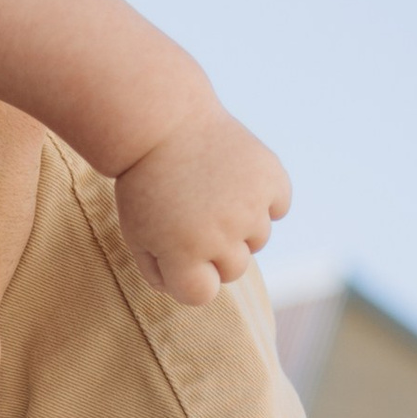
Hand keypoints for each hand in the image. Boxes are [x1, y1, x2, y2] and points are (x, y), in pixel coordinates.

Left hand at [113, 102, 288, 304]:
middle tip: (195, 218)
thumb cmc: (145, 184)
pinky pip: (279, 206)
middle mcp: (220, 237)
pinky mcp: (271, 179)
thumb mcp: (137, 234)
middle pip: (234, 269)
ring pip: (259, 239)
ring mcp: (249, 208)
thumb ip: (161, 272)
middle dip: (216, 253)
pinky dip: (265, 198)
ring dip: (241, 225)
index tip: (180, 256)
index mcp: (182, 255)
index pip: (203, 294)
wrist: (162, 123)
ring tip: (214, 195)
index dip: (191, 278)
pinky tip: (238, 180)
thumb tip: (198, 291)